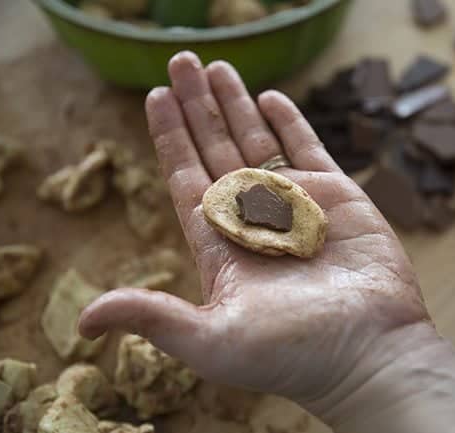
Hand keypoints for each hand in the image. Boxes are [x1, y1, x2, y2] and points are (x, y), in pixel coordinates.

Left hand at [78, 51, 430, 408]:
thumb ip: (153, 316)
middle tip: (182, 60)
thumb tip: (85, 320)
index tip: (156, 98)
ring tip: (217, 66)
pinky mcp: (336, 197)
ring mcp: (296, 205)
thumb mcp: (211, 340)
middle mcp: (254, 220)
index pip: (186, 179)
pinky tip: (269, 97)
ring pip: (257, 142)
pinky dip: (288, 122)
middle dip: (197, 106)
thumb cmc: (291, 353)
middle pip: (216, 149)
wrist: (369, 351)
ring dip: (235, 104)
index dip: (170, 139)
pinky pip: (307, 149)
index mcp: (221, 245)